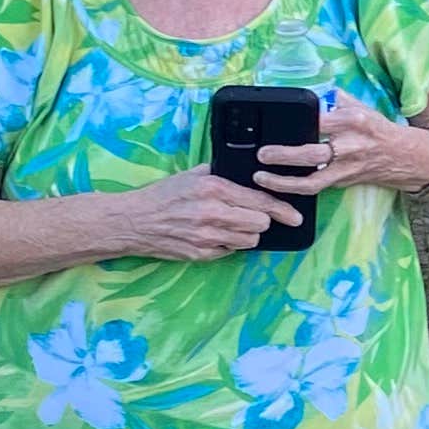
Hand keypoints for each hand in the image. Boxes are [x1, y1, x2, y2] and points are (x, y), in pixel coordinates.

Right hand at [112, 164, 301, 259]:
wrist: (132, 221)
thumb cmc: (162, 196)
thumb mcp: (191, 175)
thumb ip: (220, 174)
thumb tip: (246, 173)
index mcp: (214, 189)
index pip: (260, 202)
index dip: (282, 210)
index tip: (295, 216)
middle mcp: (213, 213)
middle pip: (260, 224)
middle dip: (260, 220)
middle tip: (249, 215)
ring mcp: (207, 237)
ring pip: (249, 240)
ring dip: (246, 233)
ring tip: (229, 225)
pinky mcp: (201, 254)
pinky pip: (230, 251)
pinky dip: (229, 244)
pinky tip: (215, 235)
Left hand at [253, 91, 428, 203]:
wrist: (407, 158)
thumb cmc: (381, 131)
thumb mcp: (364, 108)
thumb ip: (339, 100)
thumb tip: (317, 93)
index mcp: (354, 122)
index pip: (320, 121)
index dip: (298, 123)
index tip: (278, 122)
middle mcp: (350, 146)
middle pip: (312, 154)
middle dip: (284, 156)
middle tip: (262, 155)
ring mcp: (347, 168)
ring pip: (312, 181)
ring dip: (284, 183)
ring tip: (262, 178)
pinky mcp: (344, 182)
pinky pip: (317, 187)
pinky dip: (296, 188)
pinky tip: (277, 186)